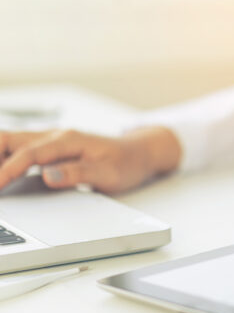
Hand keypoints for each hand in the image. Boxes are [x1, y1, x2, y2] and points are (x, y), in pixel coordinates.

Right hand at [0, 127, 181, 193]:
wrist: (140, 153)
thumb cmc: (127, 163)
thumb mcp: (109, 173)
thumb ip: (79, 174)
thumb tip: (49, 177)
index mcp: (69, 140)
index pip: (29, 154)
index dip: (7, 170)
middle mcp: (56, 135)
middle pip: (10, 139)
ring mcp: (52, 140)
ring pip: (12, 141)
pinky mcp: (50, 148)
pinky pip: (19, 148)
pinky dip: (4, 158)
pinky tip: (2, 172)